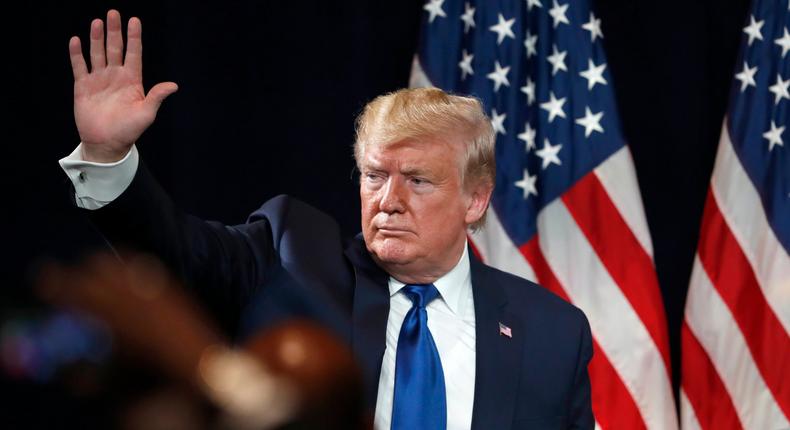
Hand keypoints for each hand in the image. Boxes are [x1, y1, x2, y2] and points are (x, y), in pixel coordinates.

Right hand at [69, 10, 177, 162]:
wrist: (106, 144)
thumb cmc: (129, 130)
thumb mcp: (146, 114)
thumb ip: (156, 97)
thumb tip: (174, 86)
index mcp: (132, 80)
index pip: (134, 53)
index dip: (134, 37)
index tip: (135, 20)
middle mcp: (115, 76)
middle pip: (115, 48)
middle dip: (114, 31)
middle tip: (113, 13)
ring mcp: (99, 80)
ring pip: (98, 53)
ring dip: (96, 38)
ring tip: (97, 22)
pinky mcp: (83, 86)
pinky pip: (79, 66)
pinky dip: (77, 54)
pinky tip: (76, 40)